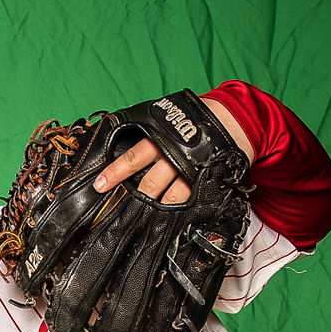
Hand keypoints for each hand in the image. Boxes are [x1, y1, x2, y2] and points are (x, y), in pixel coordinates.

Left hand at [93, 93, 253, 205]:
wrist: (229, 118)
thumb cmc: (192, 117)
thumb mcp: (164, 117)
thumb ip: (144, 129)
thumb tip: (116, 136)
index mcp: (159, 138)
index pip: (132, 157)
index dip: (115, 172)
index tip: (100, 185)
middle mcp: (173, 155)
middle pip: (149, 184)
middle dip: (135, 198)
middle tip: (123, 209)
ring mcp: (190, 171)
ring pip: (169, 196)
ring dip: (157, 205)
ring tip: (147, 213)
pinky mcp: (204, 181)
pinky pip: (189, 201)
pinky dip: (178, 208)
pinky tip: (170, 214)